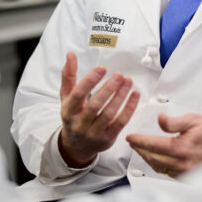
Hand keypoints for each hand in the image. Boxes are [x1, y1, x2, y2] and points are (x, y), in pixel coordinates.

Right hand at [58, 52, 139, 166]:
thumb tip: (70, 54)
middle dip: (109, 89)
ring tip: (128, 81)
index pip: (78, 95)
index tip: (102, 68)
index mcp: (68, 111)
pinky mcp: (108, 138)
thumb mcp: (66, 98)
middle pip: (95, 105)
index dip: (90, 81)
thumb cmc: (73, 116)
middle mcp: (80, 124)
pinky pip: (120, 123)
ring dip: (121, 96)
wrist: (77, 146)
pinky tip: (135, 95)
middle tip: (119, 74)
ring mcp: (94, 133)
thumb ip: (69, 76)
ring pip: (109, 114)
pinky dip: (129, 108)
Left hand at [126, 113, 201, 176]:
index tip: (130, 137)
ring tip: (142, 149)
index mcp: (181, 149)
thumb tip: (160, 120)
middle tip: (133, 142)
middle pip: (152, 158)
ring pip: (158, 167)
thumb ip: (174, 121)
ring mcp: (185, 173)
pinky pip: (168, 172)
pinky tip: (158, 157)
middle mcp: (182, 164)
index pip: (152, 145)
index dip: (138, 141)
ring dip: (148, 158)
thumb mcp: (194, 119)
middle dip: (140, 149)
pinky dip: (159, 164)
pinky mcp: (188, 177)